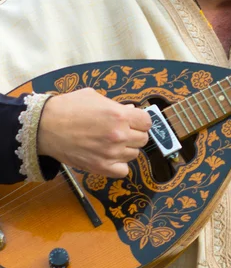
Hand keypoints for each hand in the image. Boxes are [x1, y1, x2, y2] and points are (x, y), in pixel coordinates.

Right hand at [37, 88, 151, 177]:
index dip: (140, 120)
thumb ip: (116, 105)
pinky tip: (109, 156)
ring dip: (126, 149)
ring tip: (110, 143)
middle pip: (143, 139)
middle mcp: (119, 134)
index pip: (147, 122)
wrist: (45, 126)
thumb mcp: (95, 97)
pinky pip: (123, 170)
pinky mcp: (101, 167)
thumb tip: (132, 109)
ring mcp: (111, 153)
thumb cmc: (69, 108)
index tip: (133, 120)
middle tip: (120, 131)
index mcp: (119, 115)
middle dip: (134, 134)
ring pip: (134, 154)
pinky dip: (119, 165)